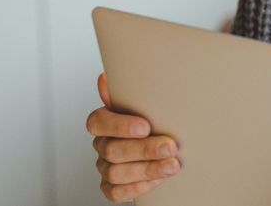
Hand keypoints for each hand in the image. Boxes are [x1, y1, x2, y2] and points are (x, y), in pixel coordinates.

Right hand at [86, 71, 181, 201]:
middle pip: (113, 150)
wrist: (166, 145)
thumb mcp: (146, 102)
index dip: (120, 125)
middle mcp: (102, 144)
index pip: (98, 122)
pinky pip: (117, 192)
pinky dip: (140, 186)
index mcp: (104, 121)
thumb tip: (105, 78)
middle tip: (170, 146)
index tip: (146, 126)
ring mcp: (105, 167)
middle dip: (144, 149)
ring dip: (148, 169)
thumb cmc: (154, 119)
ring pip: (116, 173)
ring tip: (172, 164)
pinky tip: (158, 179)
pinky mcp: (112, 187)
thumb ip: (127, 92)